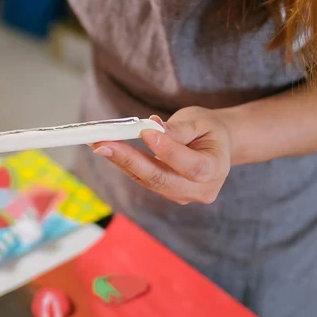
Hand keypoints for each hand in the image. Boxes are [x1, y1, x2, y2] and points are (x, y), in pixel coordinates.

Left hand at [91, 107, 231, 204]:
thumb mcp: (201, 122)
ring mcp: (183, 195)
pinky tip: (108, 150)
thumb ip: (179, 129)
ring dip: (121, 162)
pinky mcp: (167, 193)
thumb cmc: (209, 130)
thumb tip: (153, 128)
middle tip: (105, 143)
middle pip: (162, 179)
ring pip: (148, 181)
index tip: (146, 132)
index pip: (192, 166)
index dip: (168, 151)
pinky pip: (144, 180)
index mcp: (216, 168)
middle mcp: (201, 189)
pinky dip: (125, 164)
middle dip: (131, 160)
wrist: (215, 145)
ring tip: (99, 143)